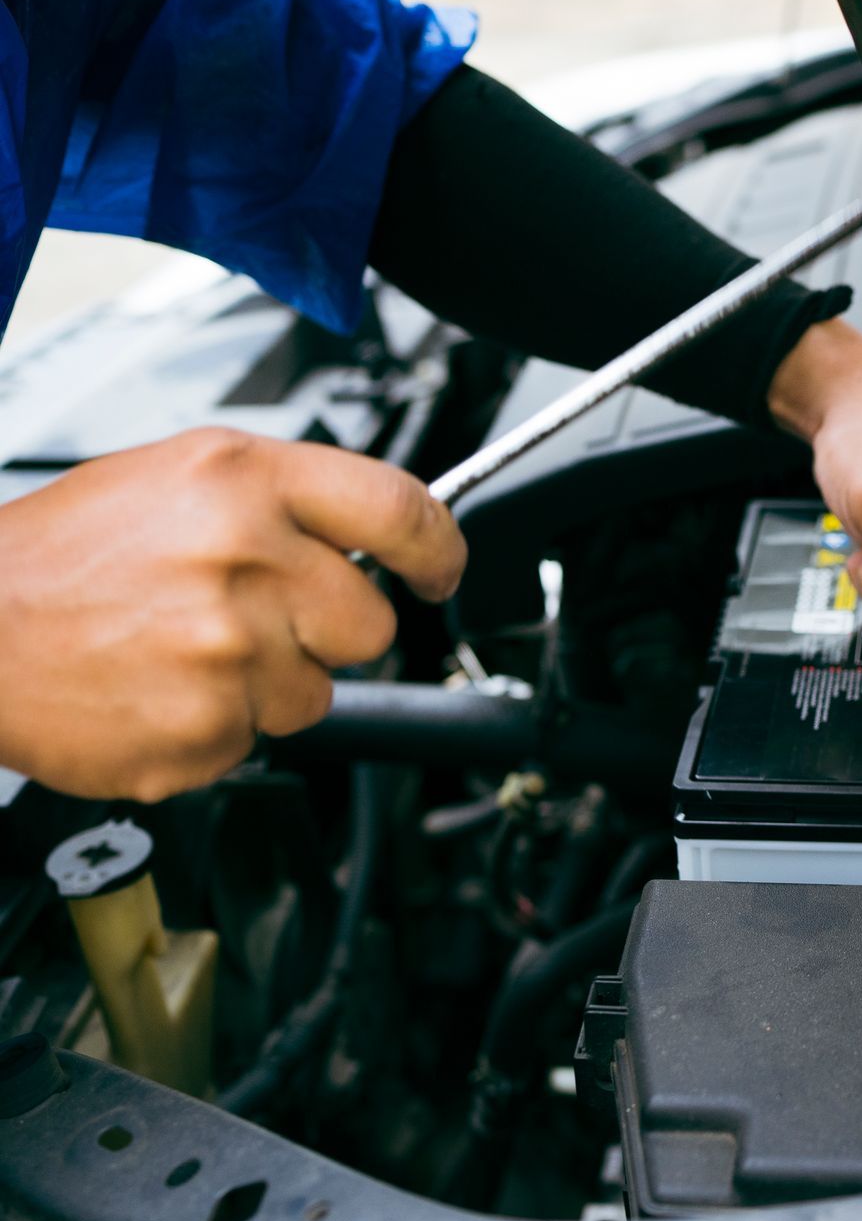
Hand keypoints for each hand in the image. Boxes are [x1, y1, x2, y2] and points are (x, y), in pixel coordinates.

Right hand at [0, 428, 464, 801]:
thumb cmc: (62, 554)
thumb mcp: (180, 479)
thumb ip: (285, 502)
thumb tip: (377, 537)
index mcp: (243, 482)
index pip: (402, 511)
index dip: (440, 550)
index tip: (440, 572)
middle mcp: (246, 560)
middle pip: (371, 624)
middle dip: (327, 632)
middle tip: (253, 619)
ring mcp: (228, 652)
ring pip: (315, 694)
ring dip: (265, 684)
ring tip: (182, 651)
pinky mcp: (205, 730)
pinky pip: (256, 742)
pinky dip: (215, 728)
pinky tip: (156, 690)